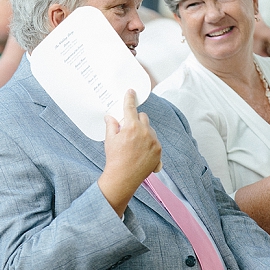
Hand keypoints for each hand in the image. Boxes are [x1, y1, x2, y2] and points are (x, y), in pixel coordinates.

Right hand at [99, 90, 161, 215]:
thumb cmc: (114, 158)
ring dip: (144, 132)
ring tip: (134, 146)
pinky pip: (155, 141)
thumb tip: (110, 116)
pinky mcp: (159, 151)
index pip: (130, 108)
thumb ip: (111, 125)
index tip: (131, 91)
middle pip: (143, 117)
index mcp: (131, 127)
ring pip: (150, 129)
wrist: (123, 178)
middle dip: (136, 120)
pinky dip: (149, 143)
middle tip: (128, 130)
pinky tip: (141, 153)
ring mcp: (154, 141)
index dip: (129, 98)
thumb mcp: (109, 140)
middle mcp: (145, 132)